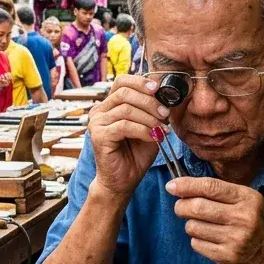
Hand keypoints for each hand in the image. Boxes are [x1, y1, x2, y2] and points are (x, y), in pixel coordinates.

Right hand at [86, 75, 165, 197]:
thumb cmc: (135, 155)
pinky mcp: (99, 136)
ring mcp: (96, 123)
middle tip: (165, 113)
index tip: (158, 89)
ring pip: (126, 109)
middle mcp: (99, 112)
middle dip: (149, 101)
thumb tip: (166, 95)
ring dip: (149, 118)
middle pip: (124, 92)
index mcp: (109, 105)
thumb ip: (153, 110)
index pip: (122, 82)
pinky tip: (153, 137)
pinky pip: (124, 125)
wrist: (123, 181)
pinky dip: (143, 130)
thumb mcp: (149, 126)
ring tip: (161, 129)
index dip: (140, 82)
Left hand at [166, 176, 263, 263]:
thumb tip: (180, 187)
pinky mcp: (227, 258)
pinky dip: (197, 240)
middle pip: (197, 207)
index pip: (210, 187)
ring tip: (204, 225)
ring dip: (191, 224)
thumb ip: (218, 192)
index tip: (171, 186)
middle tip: (181, 207)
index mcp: (248, 199)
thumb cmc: (254, 221)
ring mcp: (236, 240)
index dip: (186, 185)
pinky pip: (196, 244)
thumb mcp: (246, 200)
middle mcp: (244, 219)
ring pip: (193, 227)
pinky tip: (211, 239)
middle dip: (181, 206)